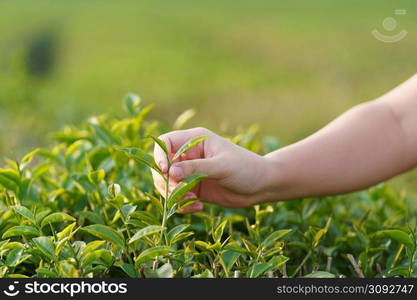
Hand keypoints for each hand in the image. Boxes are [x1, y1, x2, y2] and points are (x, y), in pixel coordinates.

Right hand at [152, 127, 271, 212]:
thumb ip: (196, 168)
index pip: (166, 142)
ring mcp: (190, 172)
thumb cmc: (246, 168)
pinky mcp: (194, 188)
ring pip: (167, 183)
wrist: (261, 186)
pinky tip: (198, 207)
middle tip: (179, 193)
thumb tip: (170, 171)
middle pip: (162, 165)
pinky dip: (182, 205)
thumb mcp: (221, 166)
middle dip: (166, 181)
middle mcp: (189, 155)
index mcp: (195, 140)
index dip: (160, 155)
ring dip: (174, 196)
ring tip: (191, 202)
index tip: (166, 171)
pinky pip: (178, 197)